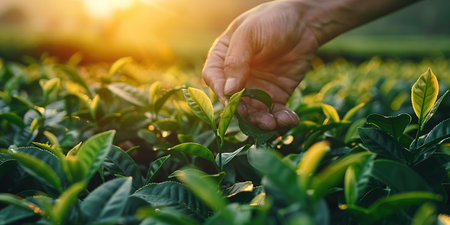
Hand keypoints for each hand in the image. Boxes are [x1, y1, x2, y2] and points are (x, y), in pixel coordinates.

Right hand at [202, 0, 319, 129]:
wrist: (305, 22)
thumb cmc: (272, 20)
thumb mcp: (250, 34)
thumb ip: (236, 60)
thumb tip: (229, 90)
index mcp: (223, 58)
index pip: (214, 78)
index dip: (220, 90)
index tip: (231, 97)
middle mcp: (237, 77)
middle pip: (233, 101)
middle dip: (243, 112)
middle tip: (255, 116)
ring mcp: (256, 88)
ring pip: (253, 112)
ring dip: (262, 121)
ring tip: (273, 124)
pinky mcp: (276, 95)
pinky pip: (275, 112)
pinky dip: (281, 119)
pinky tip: (290, 119)